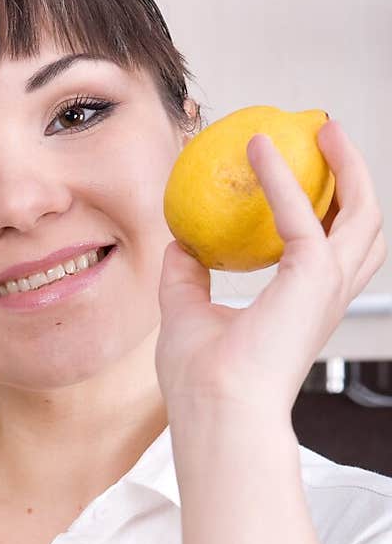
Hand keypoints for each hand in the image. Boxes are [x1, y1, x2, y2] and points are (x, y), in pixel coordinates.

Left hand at [155, 119, 386, 423]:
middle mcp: (326, 297)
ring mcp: (326, 287)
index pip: (332, 253)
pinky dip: (281, 176)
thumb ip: (186, 277)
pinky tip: (258, 150)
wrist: (214, 413)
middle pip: (365, 226)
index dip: (327, 212)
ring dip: (347, 166)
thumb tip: (179, 243)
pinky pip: (300, 211)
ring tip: (322, 130)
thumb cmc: (202, 384)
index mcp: (305, 308)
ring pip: (362, 212)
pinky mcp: (311, 276)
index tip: (307, 177)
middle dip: (357, 179)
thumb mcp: (186, 315)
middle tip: (328, 140)